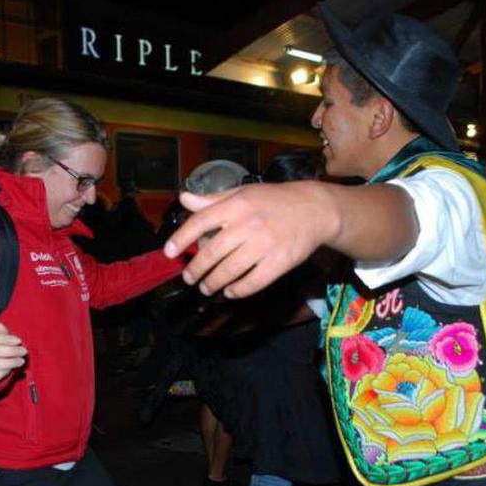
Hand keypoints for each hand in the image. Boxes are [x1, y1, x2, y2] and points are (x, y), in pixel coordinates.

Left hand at [163, 185, 328, 298]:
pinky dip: (238, 290)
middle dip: (196, 269)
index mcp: (236, 205)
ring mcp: (264, 244)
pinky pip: (253, 282)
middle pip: (212, 253)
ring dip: (213, 283)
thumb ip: (212, 200)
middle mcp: (248, 224)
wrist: (316, 210)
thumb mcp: (242, 193)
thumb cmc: (275, 201)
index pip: (200, 222)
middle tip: (189, 278)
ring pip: (229, 271)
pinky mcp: (279, 262)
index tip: (169, 253)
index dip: (181, 239)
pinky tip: (230, 292)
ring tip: (206, 288)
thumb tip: (183, 199)